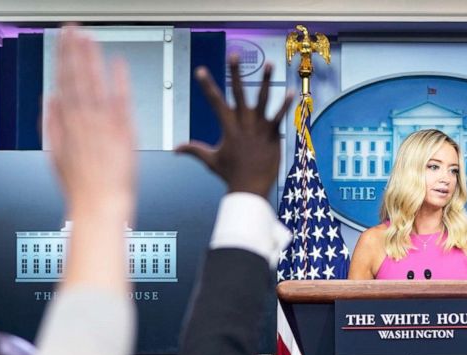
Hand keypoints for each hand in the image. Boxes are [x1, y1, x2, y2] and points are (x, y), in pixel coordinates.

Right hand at [46, 25, 135, 225]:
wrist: (100, 203)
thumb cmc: (80, 186)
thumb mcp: (55, 154)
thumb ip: (52, 124)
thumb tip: (50, 100)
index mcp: (67, 123)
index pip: (63, 81)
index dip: (62, 57)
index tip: (62, 40)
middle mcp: (84, 119)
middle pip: (77, 76)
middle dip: (74, 50)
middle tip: (73, 28)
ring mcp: (104, 123)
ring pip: (95, 82)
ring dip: (92, 58)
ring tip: (89, 37)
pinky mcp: (123, 130)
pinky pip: (121, 99)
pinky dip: (120, 80)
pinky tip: (119, 62)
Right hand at [175, 56, 294, 196]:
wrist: (250, 188)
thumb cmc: (230, 174)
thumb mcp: (210, 160)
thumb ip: (194, 150)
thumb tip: (175, 149)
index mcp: (228, 127)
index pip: (215, 102)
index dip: (207, 85)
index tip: (200, 70)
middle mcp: (243, 123)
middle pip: (239, 93)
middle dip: (235, 73)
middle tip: (234, 54)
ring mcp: (259, 128)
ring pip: (263, 99)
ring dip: (265, 80)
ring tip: (269, 63)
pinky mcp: (273, 134)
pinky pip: (280, 116)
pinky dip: (286, 104)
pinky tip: (292, 92)